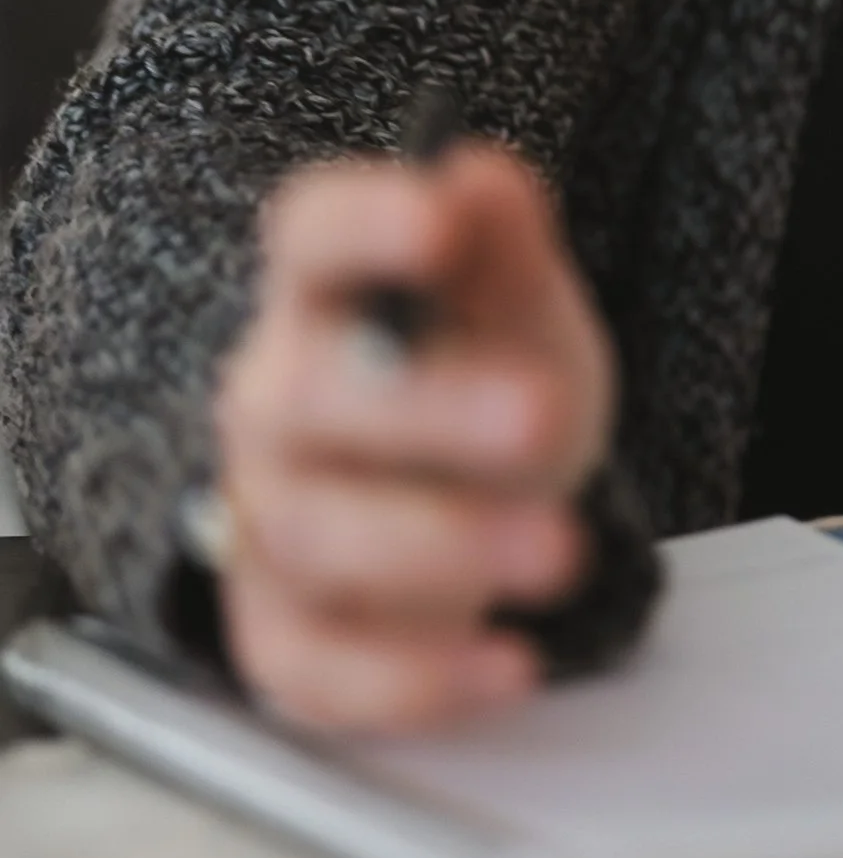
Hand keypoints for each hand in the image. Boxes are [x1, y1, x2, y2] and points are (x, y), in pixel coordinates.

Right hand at [211, 143, 615, 733]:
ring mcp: (265, 523)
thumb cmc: (484, 372)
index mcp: (325, 292)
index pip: (311, 236)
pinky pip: (318, 670)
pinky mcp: (285, 637)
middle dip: (427, 412)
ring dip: (442, 547)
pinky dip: (412, 680)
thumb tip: (481, 177)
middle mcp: (274, 401)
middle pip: (309, 401)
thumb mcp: (517, 297)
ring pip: (314, 539)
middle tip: (540, 417)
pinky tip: (509, 663)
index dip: (365, 222)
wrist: (476, 488)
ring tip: (560, 549)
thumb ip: (503, 237)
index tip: (439, 221)